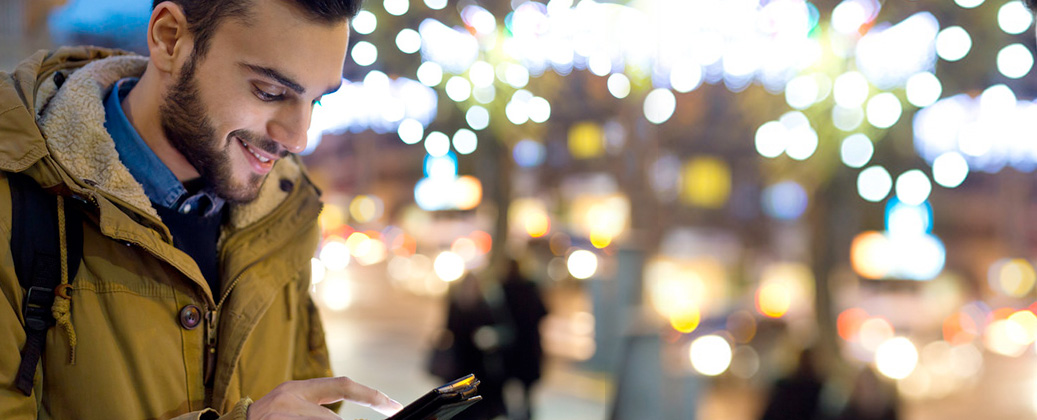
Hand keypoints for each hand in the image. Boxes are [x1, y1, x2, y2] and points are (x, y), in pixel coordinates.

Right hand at [247, 376, 402, 418]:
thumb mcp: (291, 407)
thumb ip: (318, 409)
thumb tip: (349, 415)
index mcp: (297, 390)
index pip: (342, 385)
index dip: (371, 395)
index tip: (394, 406)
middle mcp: (291, 398)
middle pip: (331, 419)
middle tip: (377, 415)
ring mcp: (284, 415)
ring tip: (325, 416)